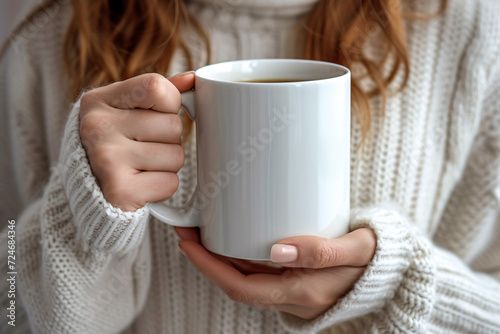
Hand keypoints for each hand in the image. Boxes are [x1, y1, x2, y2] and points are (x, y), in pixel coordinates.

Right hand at [79, 72, 193, 210]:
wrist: (87, 192)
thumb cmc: (115, 145)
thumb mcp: (126, 110)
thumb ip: (158, 92)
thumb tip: (193, 78)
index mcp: (97, 100)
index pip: (157, 86)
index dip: (169, 104)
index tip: (154, 116)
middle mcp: (97, 126)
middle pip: (173, 125)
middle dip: (169, 140)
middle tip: (143, 149)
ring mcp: (106, 159)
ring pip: (176, 155)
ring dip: (168, 165)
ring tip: (141, 167)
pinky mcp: (119, 190)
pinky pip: (170, 183)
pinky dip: (162, 187)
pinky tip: (141, 185)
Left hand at [176, 227, 376, 319]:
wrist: (396, 275)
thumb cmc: (378, 260)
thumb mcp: (357, 250)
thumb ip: (322, 251)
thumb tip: (278, 249)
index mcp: (303, 293)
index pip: (241, 286)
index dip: (209, 266)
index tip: (189, 241)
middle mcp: (293, 299)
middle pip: (236, 284)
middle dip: (207, 259)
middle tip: (188, 229)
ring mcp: (293, 295)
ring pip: (246, 281)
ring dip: (220, 259)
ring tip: (204, 231)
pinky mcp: (297, 285)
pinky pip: (260, 276)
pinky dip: (240, 260)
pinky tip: (235, 240)